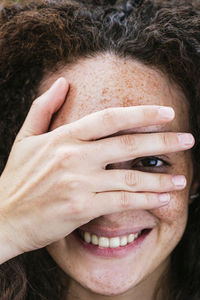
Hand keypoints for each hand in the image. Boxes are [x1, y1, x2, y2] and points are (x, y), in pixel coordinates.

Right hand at [0, 77, 193, 262]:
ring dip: (160, 177)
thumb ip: (43, 108)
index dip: (141, 113)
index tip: (166, 112)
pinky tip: (163, 199)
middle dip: (163, 141)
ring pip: (130, 177)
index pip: (109, 118)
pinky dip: (146, 199)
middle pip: (127, 144)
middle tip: (188, 139)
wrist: (3, 218)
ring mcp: (78, 183)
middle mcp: (73, 157)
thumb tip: (61, 82)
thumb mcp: (25, 139)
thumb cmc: (16, 179)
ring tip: (181, 177)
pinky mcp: (81, 208)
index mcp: (62, 137)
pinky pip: (122, 201)